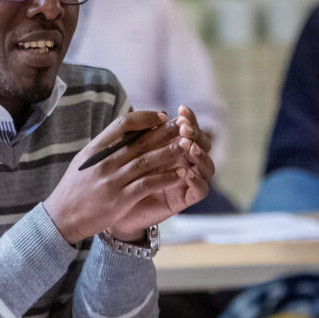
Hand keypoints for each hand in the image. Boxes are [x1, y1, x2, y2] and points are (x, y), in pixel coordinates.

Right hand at [43, 107, 213, 244]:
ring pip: (146, 162)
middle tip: (185, 125)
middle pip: (140, 141)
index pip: (122, 124)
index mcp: (95, 149)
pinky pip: (147, 185)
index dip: (145, 118)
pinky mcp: (119, 200)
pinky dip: (165, 178)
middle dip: (165, 132)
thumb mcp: (84, 161)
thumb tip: (127, 129)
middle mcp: (103, 162)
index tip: (162, 116)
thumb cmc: (75, 189)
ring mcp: (111, 181)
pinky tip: (180, 174)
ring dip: (170, 153)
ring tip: (188, 145)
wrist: (61, 217)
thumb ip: (104, 146)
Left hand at [110, 106, 214, 238]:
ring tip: (191, 148)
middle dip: (197, 135)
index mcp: (173, 146)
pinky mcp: (185, 199)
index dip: (189, 119)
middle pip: (203, 145)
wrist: (111, 208)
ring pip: (207, 166)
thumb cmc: (119, 176)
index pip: (189, 129)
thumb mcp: (127, 152)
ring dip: (201, 155)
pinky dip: (198, 181)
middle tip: (185, 129)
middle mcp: (184, 161)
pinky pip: (200, 190)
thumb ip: (139, 134)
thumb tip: (153, 113)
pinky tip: (189, 173)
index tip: (181, 109)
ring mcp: (187, 180)